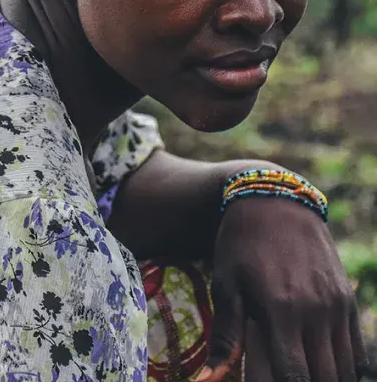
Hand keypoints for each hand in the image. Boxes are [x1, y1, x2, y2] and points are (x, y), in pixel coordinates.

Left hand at [197, 196, 364, 381]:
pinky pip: (356, 351)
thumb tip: (210, 377)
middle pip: (323, 379)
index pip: (294, 377)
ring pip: (343, 371)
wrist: (274, 202)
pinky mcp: (347, 300)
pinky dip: (342, 367)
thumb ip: (226, 335)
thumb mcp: (226, 284)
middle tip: (281, 375)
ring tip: (297, 370)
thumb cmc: (241, 245)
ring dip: (323, 378)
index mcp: (281, 310)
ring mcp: (336, 307)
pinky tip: (316, 361)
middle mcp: (315, 312)